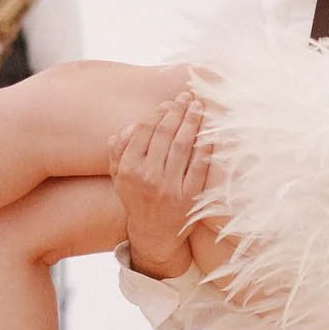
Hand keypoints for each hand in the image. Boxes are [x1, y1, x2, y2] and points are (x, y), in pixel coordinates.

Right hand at [110, 94, 211, 279]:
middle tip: (186, 96)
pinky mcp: (189, 197)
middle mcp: (148, 177)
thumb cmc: (137, 198)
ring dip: (192, 122)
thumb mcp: (119, 177)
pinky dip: (205, 146)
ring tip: (198, 107)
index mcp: (129, 169)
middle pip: (165, 134)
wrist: (153, 233)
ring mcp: (170, 187)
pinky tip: (210, 132)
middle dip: (177, 111)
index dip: (157, 114)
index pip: (144, 132)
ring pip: (182, 146)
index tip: (168, 103)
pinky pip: (199, 166)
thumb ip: (118, 152)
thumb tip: (127, 127)